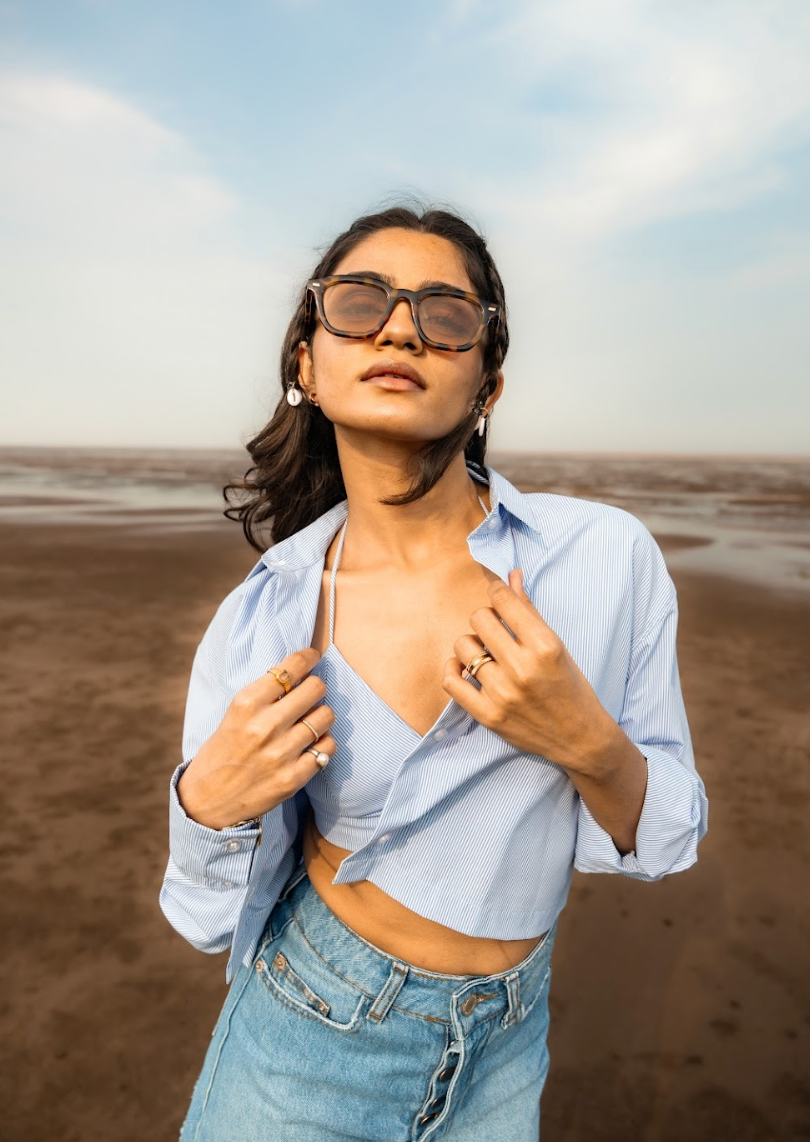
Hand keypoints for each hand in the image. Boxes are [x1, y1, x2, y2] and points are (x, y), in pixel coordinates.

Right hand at [177, 648, 334, 829]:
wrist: (207, 800)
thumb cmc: (223, 750)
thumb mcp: (235, 714)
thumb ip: (265, 696)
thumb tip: (302, 673)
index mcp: (246, 704)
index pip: (291, 668)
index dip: (308, 657)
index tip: (313, 657)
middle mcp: (264, 726)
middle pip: (316, 688)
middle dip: (316, 687)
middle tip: (310, 693)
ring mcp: (280, 753)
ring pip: (325, 716)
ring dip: (321, 715)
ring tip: (310, 721)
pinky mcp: (293, 778)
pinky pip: (328, 747)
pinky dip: (324, 743)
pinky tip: (311, 745)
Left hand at [443, 570, 616, 776]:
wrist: (579, 738)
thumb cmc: (571, 687)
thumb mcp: (557, 645)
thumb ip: (529, 611)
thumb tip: (511, 575)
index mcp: (545, 646)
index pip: (504, 601)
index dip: (497, 592)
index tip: (498, 597)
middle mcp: (523, 668)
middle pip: (479, 620)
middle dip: (486, 619)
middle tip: (496, 631)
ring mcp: (503, 694)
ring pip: (463, 647)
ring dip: (472, 645)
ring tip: (486, 653)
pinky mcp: (488, 715)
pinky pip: (451, 681)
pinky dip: (454, 669)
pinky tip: (466, 667)